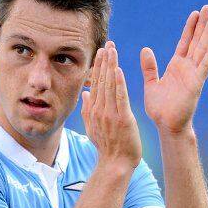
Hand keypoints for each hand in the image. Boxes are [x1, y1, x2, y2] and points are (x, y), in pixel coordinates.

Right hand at [81, 41, 141, 168]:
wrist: (115, 164)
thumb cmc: (107, 147)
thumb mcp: (93, 128)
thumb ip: (88, 111)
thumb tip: (85, 94)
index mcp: (93, 111)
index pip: (95, 84)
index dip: (98, 67)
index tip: (101, 53)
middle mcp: (100, 110)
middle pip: (101, 81)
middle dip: (104, 62)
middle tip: (108, 44)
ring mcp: (110, 114)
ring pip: (110, 86)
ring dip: (111, 67)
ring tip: (113, 51)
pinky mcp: (122, 119)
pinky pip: (120, 98)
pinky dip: (119, 84)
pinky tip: (119, 70)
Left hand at [141, 5, 207, 134]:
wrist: (166, 125)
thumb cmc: (160, 108)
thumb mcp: (151, 83)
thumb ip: (149, 67)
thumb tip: (145, 49)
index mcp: (176, 67)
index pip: (184, 42)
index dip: (189, 28)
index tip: (195, 13)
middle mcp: (187, 68)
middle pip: (196, 41)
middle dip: (202, 25)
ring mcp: (193, 75)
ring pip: (202, 49)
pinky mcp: (196, 84)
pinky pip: (203, 66)